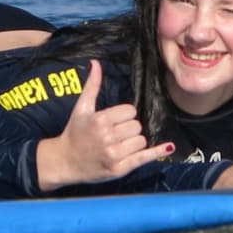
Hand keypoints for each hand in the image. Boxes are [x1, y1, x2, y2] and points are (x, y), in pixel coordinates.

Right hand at [34, 60, 175, 190]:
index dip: (125, 115)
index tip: (115, 121)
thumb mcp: (81, 108)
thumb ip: (91, 86)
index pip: (130, 111)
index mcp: (100, 120)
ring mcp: (114, 155)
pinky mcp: (119, 169)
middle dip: (129, 129)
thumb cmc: (74, 133)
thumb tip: (95, 63)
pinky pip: (143, 158)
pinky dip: (157, 152)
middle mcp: (108, 137)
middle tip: (116, 134)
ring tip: (120, 145)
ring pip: (141, 141)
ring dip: (135, 142)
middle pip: (137, 126)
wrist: (64, 161)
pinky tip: (168, 147)